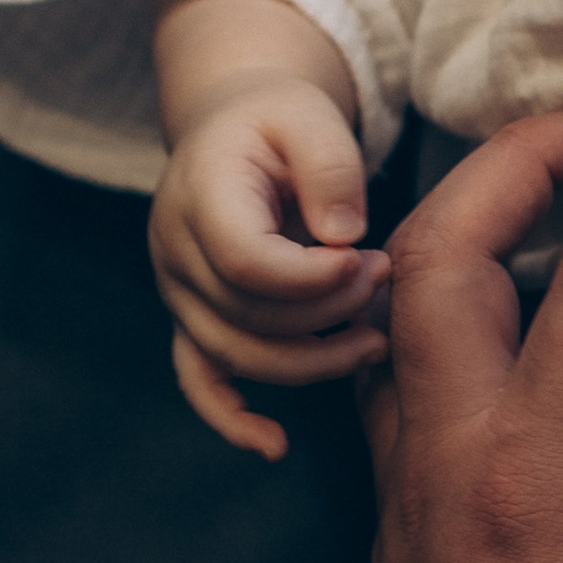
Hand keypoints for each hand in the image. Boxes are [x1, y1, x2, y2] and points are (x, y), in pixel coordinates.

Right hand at [149, 71, 388, 461]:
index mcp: (200, 196)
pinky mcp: (194, 319)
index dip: (312, 279)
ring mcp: (180, 294)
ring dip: (312, 362)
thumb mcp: (309, 116)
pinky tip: (274, 447)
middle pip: (248, 316)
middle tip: (386, 280)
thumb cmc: (279, 121)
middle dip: (330, 313)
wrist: (235, 129)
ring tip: (375, 340)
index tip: (366, 262)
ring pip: (237, 357)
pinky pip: (199, 380)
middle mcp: (176, 253)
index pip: (246, 263)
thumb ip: (330, 166)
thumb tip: (343, 237)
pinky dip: (231, 419)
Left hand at [359, 102, 562, 562]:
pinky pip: (410, 379)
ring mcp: (406, 505)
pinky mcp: (403, 540)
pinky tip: (540, 322)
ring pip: (402, 314)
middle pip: (436, 254)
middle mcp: (444, 472)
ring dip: (476, 231)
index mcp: (531, 483)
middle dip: (520, 165)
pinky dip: (463, 315)